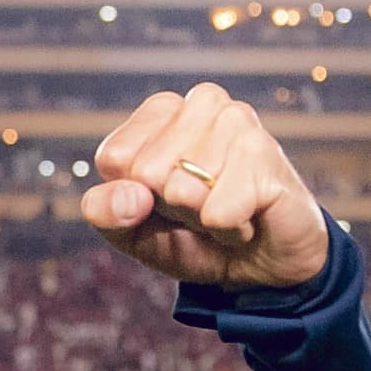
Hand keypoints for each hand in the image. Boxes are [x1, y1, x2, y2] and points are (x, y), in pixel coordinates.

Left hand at [81, 82, 327, 290]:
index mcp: (159, 112)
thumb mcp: (129, 231)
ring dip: (199, 217)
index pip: (114, 157)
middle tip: (198, 208)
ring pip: (182, 188)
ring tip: (223, 209)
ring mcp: (237, 120)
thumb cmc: (189, 237)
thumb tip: (130, 196)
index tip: (162, 200)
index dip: (131, 196)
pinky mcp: (266, 151)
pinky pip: (218, 209)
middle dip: (168, 207)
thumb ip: (103, 212)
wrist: (256, 266)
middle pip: (147, 172)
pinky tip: (247, 217)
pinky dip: (226, 229)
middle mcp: (201, 103)